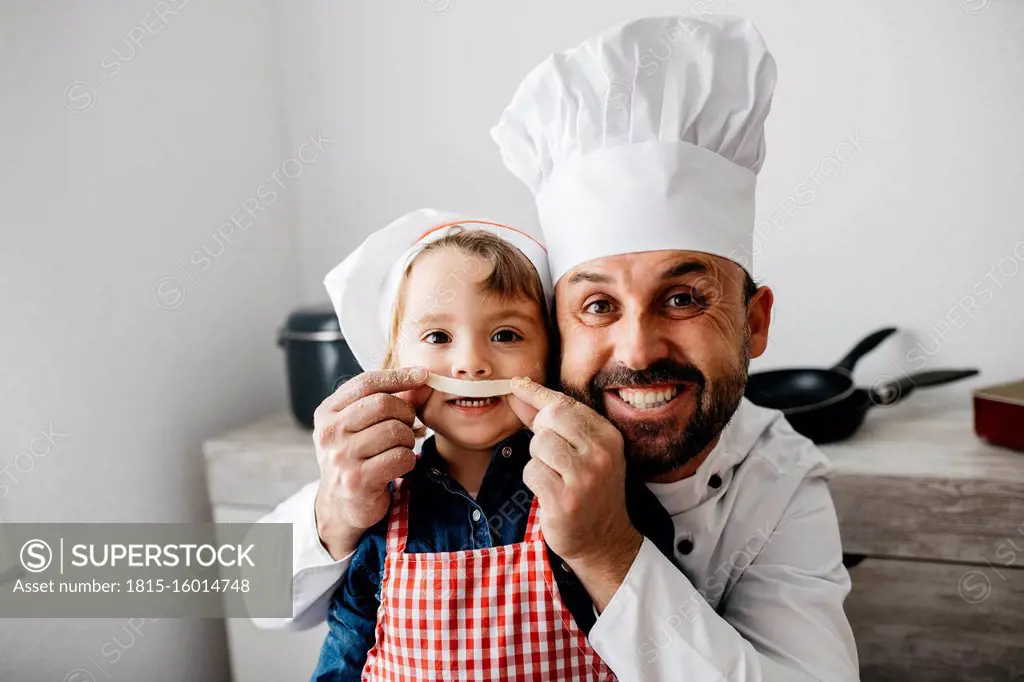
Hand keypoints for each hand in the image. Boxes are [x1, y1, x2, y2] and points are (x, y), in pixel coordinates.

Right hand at [312, 367, 431, 559]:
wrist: (341, 504)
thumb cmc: (355, 456)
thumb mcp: (360, 425)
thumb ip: (386, 400)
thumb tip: (421, 380)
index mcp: (327, 412)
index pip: (366, 382)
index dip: (398, 376)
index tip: (423, 374)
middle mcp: (330, 433)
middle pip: (384, 404)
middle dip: (406, 412)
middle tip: (408, 425)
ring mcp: (342, 457)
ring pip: (396, 430)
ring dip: (408, 439)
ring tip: (399, 447)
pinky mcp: (358, 480)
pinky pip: (401, 457)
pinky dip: (408, 459)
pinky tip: (398, 465)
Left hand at [507, 377, 642, 608]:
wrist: (603, 540)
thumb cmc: (589, 490)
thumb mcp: (581, 451)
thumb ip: (549, 420)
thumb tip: (518, 389)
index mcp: (608, 436)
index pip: (564, 404)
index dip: (536, 393)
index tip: (516, 384)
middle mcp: (600, 453)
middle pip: (548, 420)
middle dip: (540, 436)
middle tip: (554, 458)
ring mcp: (584, 478)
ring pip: (538, 445)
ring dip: (538, 460)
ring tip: (556, 477)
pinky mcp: (564, 500)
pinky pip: (532, 472)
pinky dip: (534, 480)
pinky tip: (550, 492)